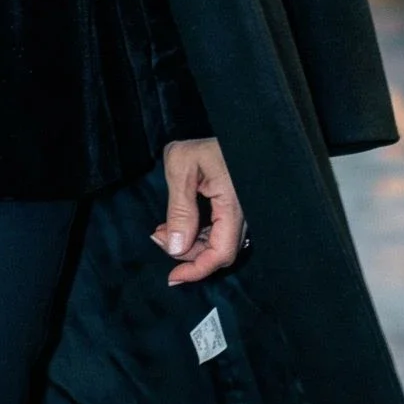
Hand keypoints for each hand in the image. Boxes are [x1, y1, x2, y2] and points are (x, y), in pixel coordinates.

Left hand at [151, 136, 245, 286]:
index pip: (220, 252)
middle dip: (187, 254)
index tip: (173, 278)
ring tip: (163, 231)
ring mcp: (243, 211)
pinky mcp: (237, 208)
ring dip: (190, 244)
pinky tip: (177, 225)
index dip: (197, 270)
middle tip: (158, 238)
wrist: (231, 126)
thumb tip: (176, 248)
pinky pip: (220, 231)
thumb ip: (180, 208)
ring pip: (219, 243)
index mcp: (234, 204)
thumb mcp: (181, 167)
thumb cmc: (203, 143)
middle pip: (219, 252)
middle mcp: (244, 213)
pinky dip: (198, 234)